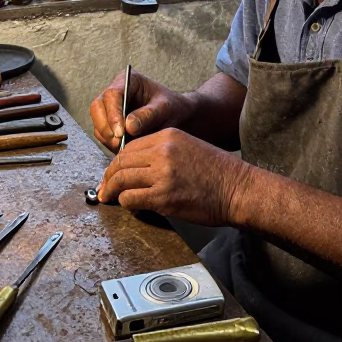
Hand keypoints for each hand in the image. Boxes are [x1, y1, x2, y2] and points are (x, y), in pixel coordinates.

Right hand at [90, 70, 192, 150]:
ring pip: (98, 123)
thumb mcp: (165, 109)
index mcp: (128, 80)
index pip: (112, 94)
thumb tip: (128, 127)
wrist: (177, 118)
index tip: (121, 132)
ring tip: (124, 148)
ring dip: (108, 138)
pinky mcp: (110, 124)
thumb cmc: (172, 108)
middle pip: (97, 108)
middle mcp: (115, 93)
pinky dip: (110, 144)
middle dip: (106, 127)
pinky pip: (102, 135)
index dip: (113, 114)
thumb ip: (148, 115)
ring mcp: (110, 109)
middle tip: (119, 143)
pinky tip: (124, 150)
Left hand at [98, 128, 251, 225]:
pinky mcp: (164, 197)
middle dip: (109, 176)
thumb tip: (136, 166)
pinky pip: (132, 198)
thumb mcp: (188, 147)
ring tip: (109, 198)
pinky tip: (128, 205)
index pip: (130, 147)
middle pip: (122, 162)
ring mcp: (163, 175)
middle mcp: (162, 152)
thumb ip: (162, 152)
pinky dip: (126, 202)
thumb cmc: (217, 172)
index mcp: (168, 136)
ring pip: (122, 180)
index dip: (117, 161)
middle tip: (104, 187)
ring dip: (112, 191)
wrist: (238, 189)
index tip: (112, 172)